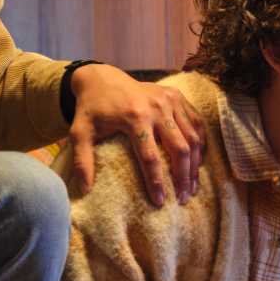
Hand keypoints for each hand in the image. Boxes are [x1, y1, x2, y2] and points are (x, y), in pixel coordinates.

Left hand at [67, 65, 205, 205]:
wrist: (101, 78)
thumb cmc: (91, 109)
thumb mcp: (79, 133)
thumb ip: (81, 161)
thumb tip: (85, 189)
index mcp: (134, 116)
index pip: (150, 156)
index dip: (156, 181)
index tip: (159, 201)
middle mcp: (156, 107)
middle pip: (179, 148)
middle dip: (183, 177)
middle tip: (182, 199)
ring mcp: (170, 99)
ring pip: (193, 137)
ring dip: (195, 164)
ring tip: (192, 186)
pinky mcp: (177, 96)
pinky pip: (196, 123)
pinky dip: (200, 144)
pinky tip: (196, 162)